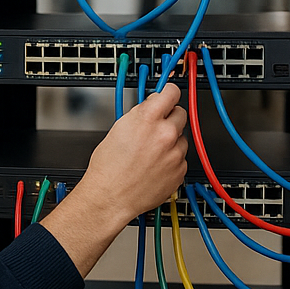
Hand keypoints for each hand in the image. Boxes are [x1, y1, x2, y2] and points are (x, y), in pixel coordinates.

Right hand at [40, 82, 188, 275]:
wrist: (110, 197)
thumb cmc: (108, 168)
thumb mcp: (119, 128)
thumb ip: (140, 115)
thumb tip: (151, 106)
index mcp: (148, 119)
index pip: (171, 92)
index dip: (167, 92)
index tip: (167, 95)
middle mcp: (166, 134)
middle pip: (181, 113)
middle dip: (169, 117)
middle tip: (156, 126)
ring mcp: (175, 153)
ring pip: (181, 137)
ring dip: (170, 141)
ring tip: (150, 153)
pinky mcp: (180, 171)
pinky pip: (180, 158)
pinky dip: (171, 160)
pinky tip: (154, 166)